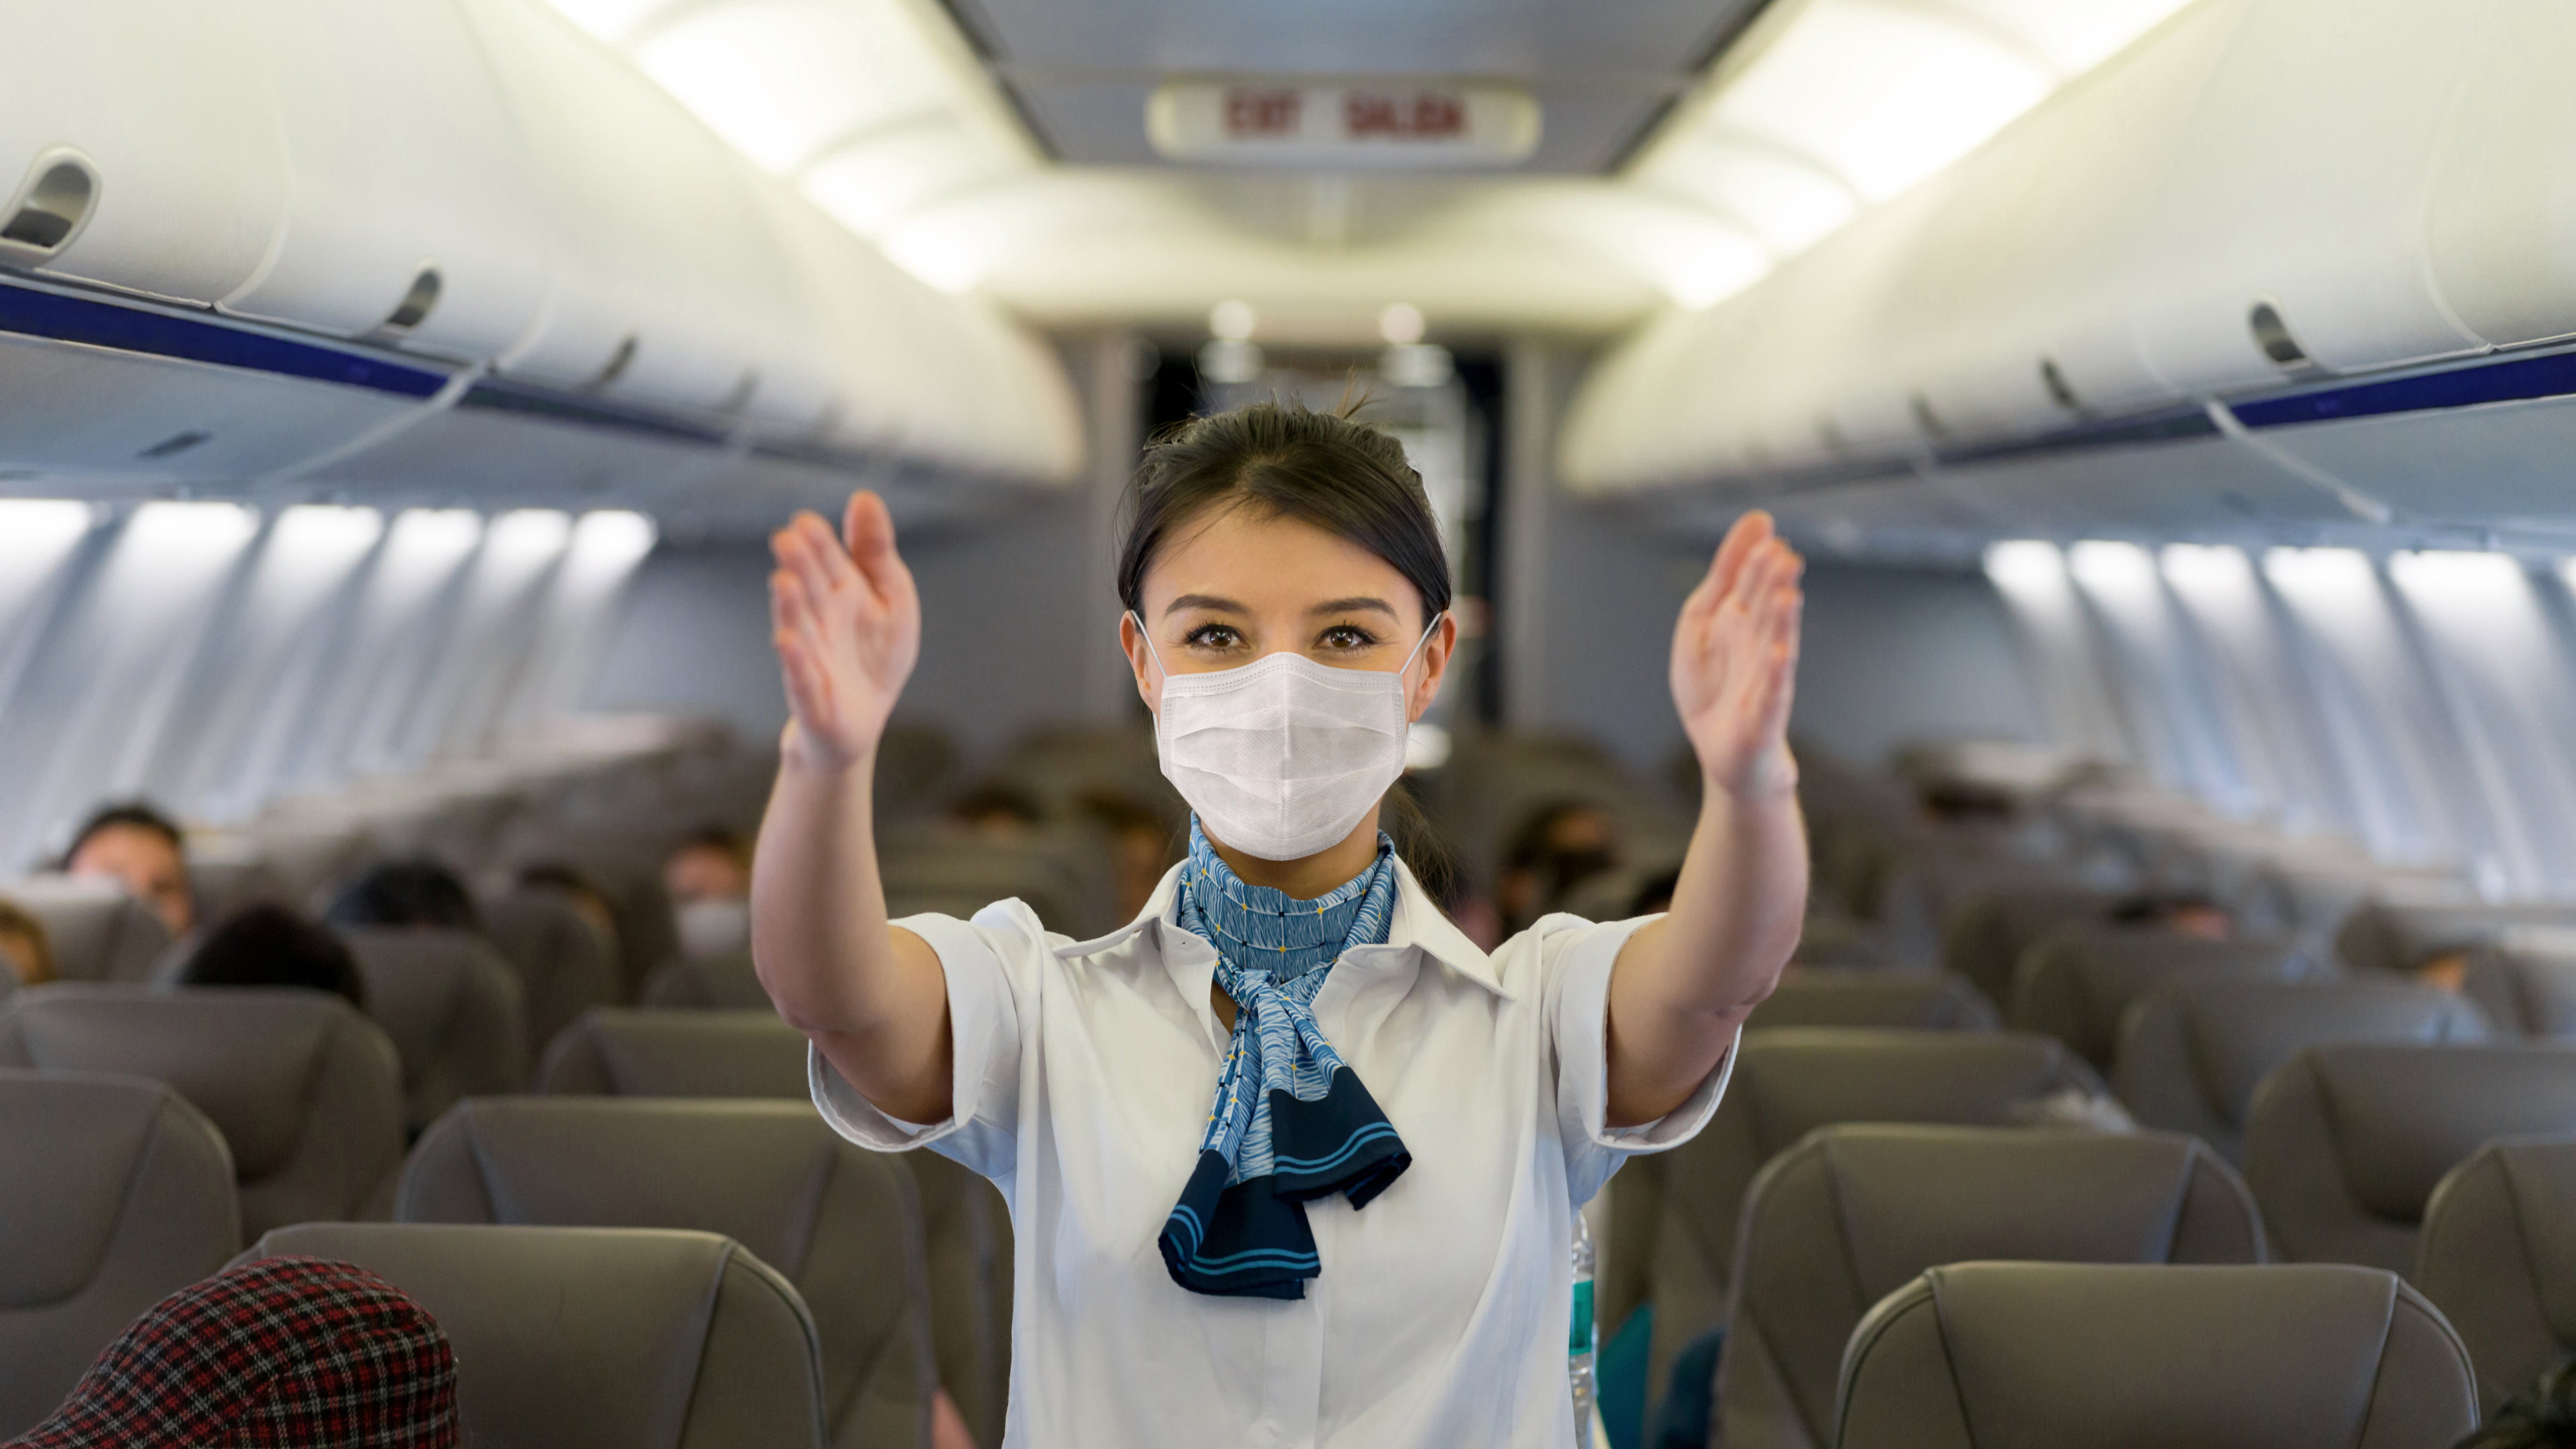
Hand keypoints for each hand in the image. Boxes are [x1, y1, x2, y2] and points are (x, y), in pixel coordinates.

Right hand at [770, 491, 920, 774]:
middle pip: (808, 590)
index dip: (818, 542)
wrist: (863, 718)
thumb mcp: (891, 597)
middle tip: (787, 539)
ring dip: (789, 607)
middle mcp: (819, 622)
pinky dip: (796, 663)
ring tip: (783, 582)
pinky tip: (787, 643)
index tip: (805, 520)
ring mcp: (811, 659)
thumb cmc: (874, 654)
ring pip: (798, 629)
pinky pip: (802, 679)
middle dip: (799, 566)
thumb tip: (863, 497)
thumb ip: (876, 551)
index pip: (827, 562)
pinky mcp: (812, 698)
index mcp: (840, 593)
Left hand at [1671, 511, 1803, 798]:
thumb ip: (1723, 576)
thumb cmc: (1713, 684)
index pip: (1752, 584)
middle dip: (1773, 585)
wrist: (1721, 750)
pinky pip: (1771, 694)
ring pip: (1775, 646)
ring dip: (1781, 623)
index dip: (1756, 560)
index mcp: (1742, 620)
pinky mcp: (1763, 717)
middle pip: (1766, 612)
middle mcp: (1759, 646)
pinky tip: (1779, 654)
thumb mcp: (1702, 621)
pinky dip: (1775, 675)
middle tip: (1784, 556)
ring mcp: (1764, 681)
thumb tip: (1756, 523)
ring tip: (1786, 596)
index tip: (1766, 531)